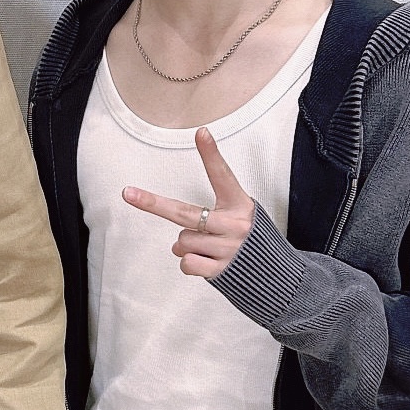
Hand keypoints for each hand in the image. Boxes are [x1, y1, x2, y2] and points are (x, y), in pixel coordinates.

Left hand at [121, 127, 255, 278]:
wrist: (280, 277)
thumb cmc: (252, 242)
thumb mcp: (239, 220)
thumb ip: (206, 225)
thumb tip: (176, 244)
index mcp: (240, 205)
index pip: (222, 175)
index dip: (211, 154)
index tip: (201, 132)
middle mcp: (235, 225)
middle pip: (184, 213)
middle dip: (153, 203)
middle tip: (128, 193)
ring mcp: (229, 249)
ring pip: (183, 241)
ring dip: (189, 247)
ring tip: (213, 250)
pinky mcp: (223, 270)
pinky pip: (187, 263)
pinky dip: (192, 264)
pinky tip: (211, 264)